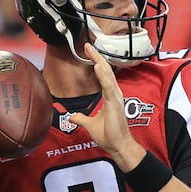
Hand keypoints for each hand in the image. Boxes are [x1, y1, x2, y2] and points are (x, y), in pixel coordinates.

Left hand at [68, 43, 144, 170]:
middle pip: (105, 71)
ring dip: (99, 62)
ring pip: (107, 76)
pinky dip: (103, 77)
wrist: (118, 146)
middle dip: (97, 57)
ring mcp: (116, 98)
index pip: (102, 75)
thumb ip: (82, 119)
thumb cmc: (109, 136)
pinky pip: (109, 88)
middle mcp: (114, 94)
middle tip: (88, 45)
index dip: (96, 62)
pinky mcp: (115, 104)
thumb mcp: (90, 125)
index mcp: (109, 96)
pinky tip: (98, 68)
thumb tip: (72, 116)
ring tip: (92, 51)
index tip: (89, 51)